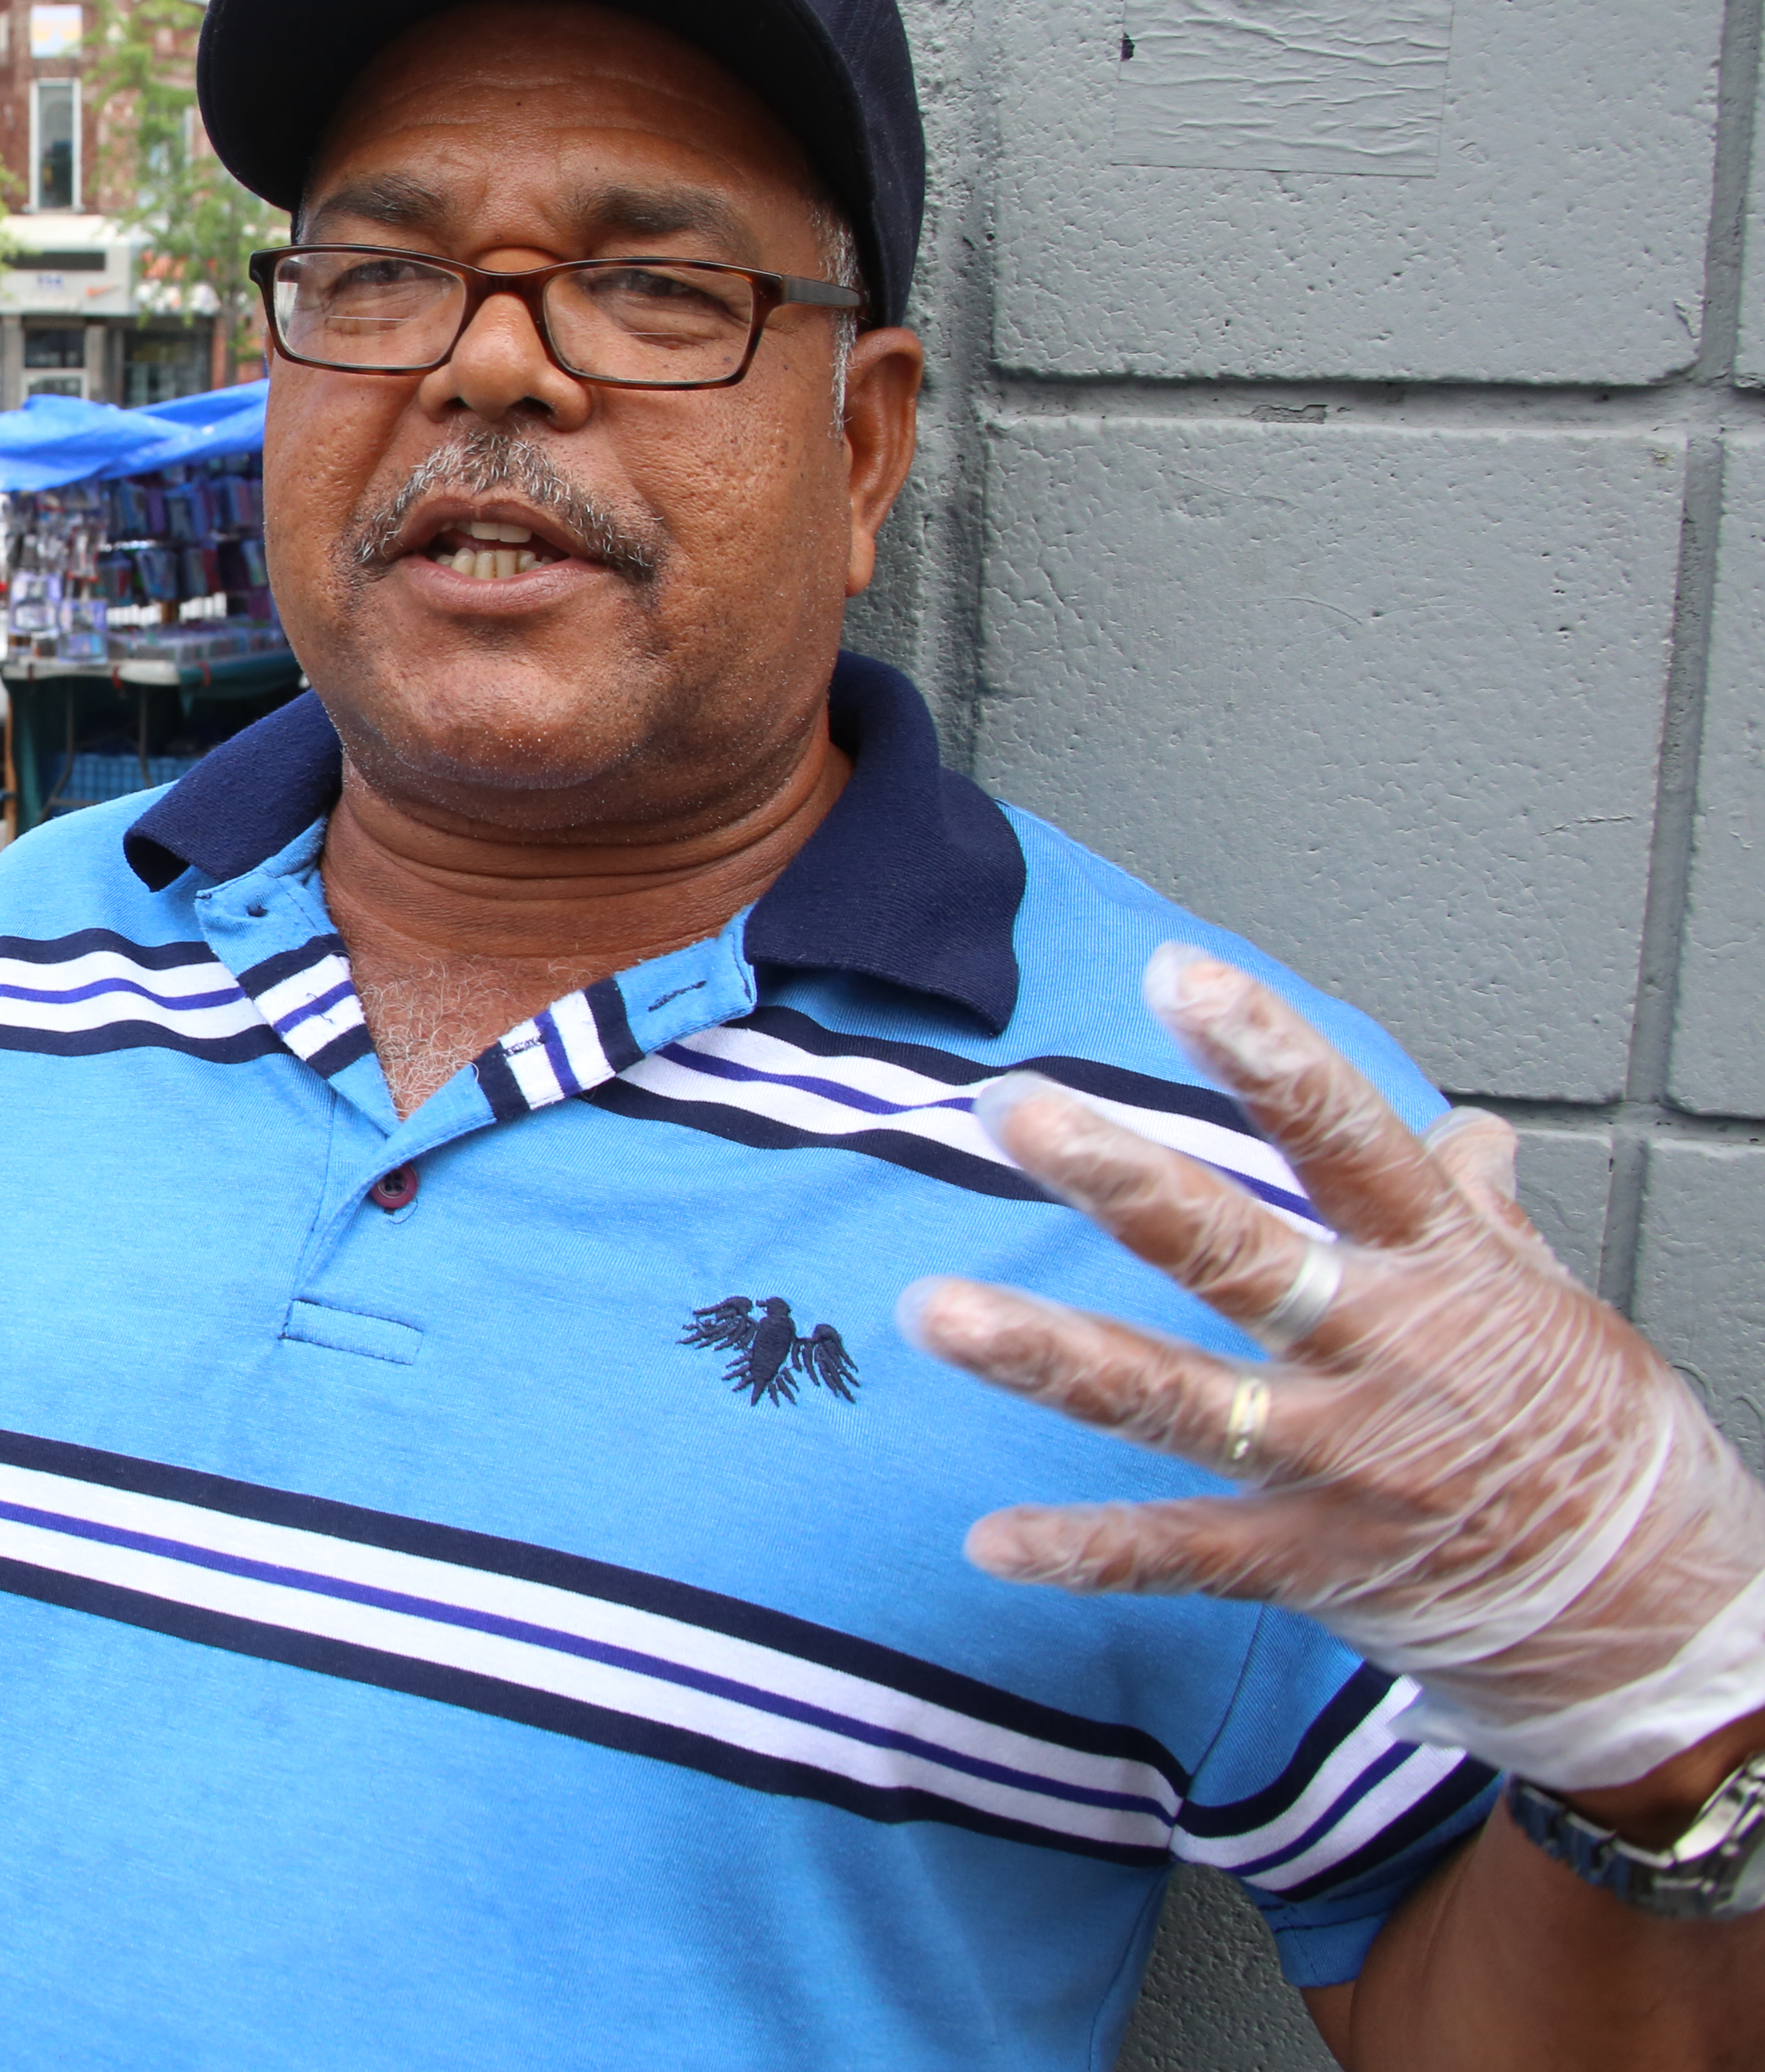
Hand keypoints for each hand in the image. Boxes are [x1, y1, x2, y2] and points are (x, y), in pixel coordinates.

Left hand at [901, 944, 1764, 1793]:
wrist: (1661, 1621)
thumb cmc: (1604, 1447)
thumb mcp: (1558, 1309)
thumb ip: (1481, 1218)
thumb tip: (1469, 1131)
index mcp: (1443, 1271)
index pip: (1347, 1136)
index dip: (1265, 1052)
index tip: (1175, 973)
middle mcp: (1382, 1356)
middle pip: (1235, 1252)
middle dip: (1120, 1179)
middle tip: (1011, 1106)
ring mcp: (1343, 1465)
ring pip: (1176, 1398)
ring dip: (1049, 1352)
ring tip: (934, 1310)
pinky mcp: (1314, 1565)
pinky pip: (1181, 1557)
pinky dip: (1086, 1552)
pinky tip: (990, 1541)